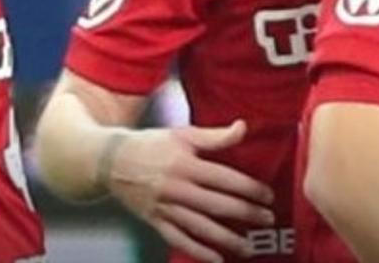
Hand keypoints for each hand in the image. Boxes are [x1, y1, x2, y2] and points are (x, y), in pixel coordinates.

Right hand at [103, 119, 273, 261]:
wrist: (110, 161)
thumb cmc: (152, 144)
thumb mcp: (183, 134)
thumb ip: (215, 136)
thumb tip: (244, 127)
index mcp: (186, 164)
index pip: (225, 179)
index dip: (249, 189)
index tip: (268, 196)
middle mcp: (176, 189)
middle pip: (217, 206)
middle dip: (246, 215)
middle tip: (268, 220)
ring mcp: (164, 208)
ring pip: (200, 227)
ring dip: (226, 239)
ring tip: (248, 247)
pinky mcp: (154, 221)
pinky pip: (178, 239)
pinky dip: (197, 251)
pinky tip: (216, 259)